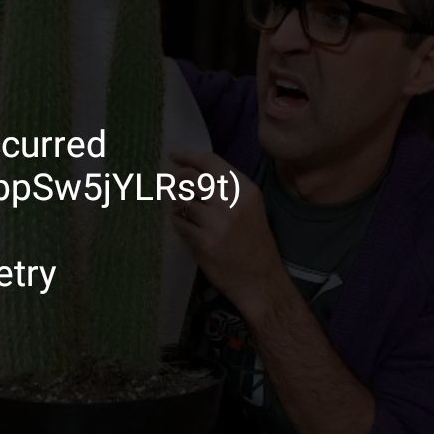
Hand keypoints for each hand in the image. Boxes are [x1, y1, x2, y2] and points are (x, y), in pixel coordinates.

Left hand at [169, 150, 285, 321]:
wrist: (260, 278)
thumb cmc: (253, 241)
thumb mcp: (249, 206)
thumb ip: (225, 188)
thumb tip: (190, 170)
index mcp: (245, 189)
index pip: (210, 162)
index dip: (187, 156)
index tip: (173, 155)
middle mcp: (232, 201)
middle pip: (190, 178)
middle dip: (177, 181)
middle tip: (174, 187)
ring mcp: (217, 222)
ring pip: (181, 200)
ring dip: (177, 205)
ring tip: (185, 212)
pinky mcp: (205, 241)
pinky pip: (179, 223)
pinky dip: (178, 223)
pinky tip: (187, 228)